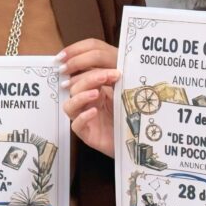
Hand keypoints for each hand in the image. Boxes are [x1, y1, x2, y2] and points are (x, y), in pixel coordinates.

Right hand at [59, 39, 119, 156]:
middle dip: (90, 78)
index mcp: (93, 89)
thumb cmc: (129, 116)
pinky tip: (94, 112)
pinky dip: (83, 117)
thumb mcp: (124, 95)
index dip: (89, 67)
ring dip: (81, 96)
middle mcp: (86, 103)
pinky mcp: (86, 134)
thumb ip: (116, 82)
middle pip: (75, 86)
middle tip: (108, 76)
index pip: (81, 73)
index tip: (110, 67)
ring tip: (96, 93)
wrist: (135, 141)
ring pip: (70, 105)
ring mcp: (83, 118)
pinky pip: (76, 125)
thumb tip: (115, 65)